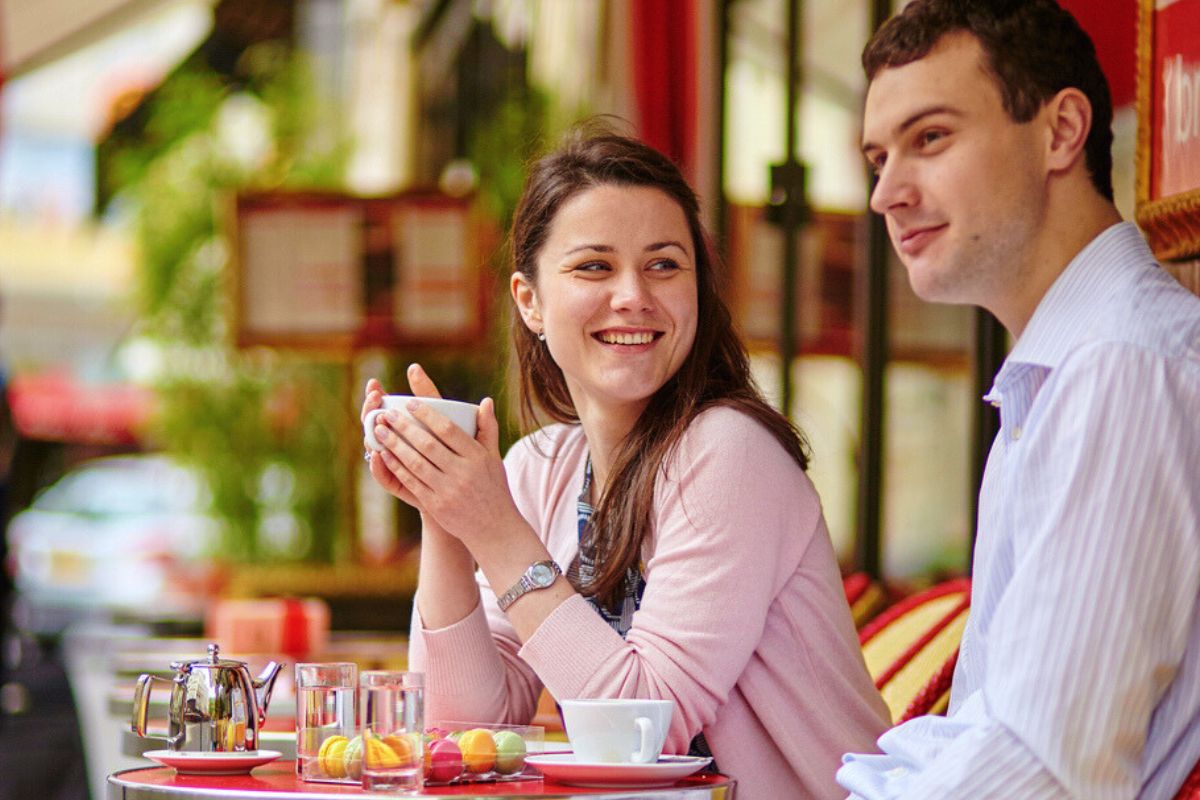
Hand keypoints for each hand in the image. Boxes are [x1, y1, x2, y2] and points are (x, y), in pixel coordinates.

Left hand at [369, 365, 518, 545]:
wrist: (493, 527)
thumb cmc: (493, 487)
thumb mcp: (494, 457)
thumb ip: (488, 428)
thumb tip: (486, 400)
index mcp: (477, 457)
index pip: (448, 430)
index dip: (427, 414)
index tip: (410, 403)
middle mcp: (462, 472)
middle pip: (428, 444)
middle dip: (404, 427)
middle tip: (387, 414)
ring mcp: (448, 490)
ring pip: (416, 463)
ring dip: (395, 445)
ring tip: (380, 431)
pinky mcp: (436, 505)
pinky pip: (412, 482)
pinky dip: (396, 467)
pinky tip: (384, 455)